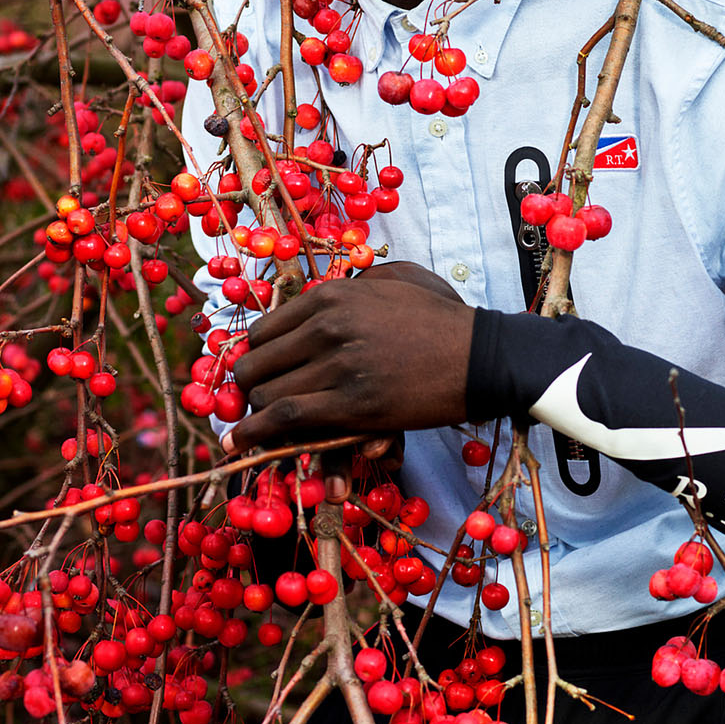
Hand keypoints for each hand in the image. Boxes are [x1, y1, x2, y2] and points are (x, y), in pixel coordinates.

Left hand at [220, 261, 475, 459]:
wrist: (483, 357)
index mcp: (332, 296)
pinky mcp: (353, 406)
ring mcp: (339, 366)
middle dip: (248, 387)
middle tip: (251, 403)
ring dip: (252, 415)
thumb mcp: (396, 279)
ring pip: (266, 393)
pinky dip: (256, 434)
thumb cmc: (444, 317)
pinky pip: (285, 418)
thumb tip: (324, 299)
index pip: (264, 330)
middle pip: (256, 362)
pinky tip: (241, 443)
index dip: (253, 357)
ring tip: (247, 429)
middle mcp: (327, 327)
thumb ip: (354, 285)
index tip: (254, 373)